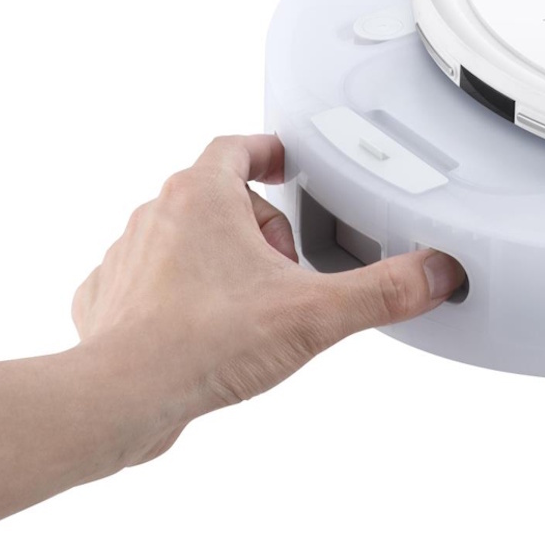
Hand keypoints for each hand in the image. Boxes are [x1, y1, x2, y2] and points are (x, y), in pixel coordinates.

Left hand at [70, 134, 464, 462]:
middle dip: (258, 229)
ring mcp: (127, 257)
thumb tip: (436, 274)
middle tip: (288, 270)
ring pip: (182, 241)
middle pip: (218, 198)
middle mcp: (157, 215)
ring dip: (216, 263)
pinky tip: (200, 332)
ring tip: (248, 307)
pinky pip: (146, 285)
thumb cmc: (204, 343)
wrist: (124, 397)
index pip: (238, 147)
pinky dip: (174, 301)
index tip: (286, 164)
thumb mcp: (316, 314)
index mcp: (202, 195)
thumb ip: (384, 291)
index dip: (268, 153)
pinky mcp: (108, 302)